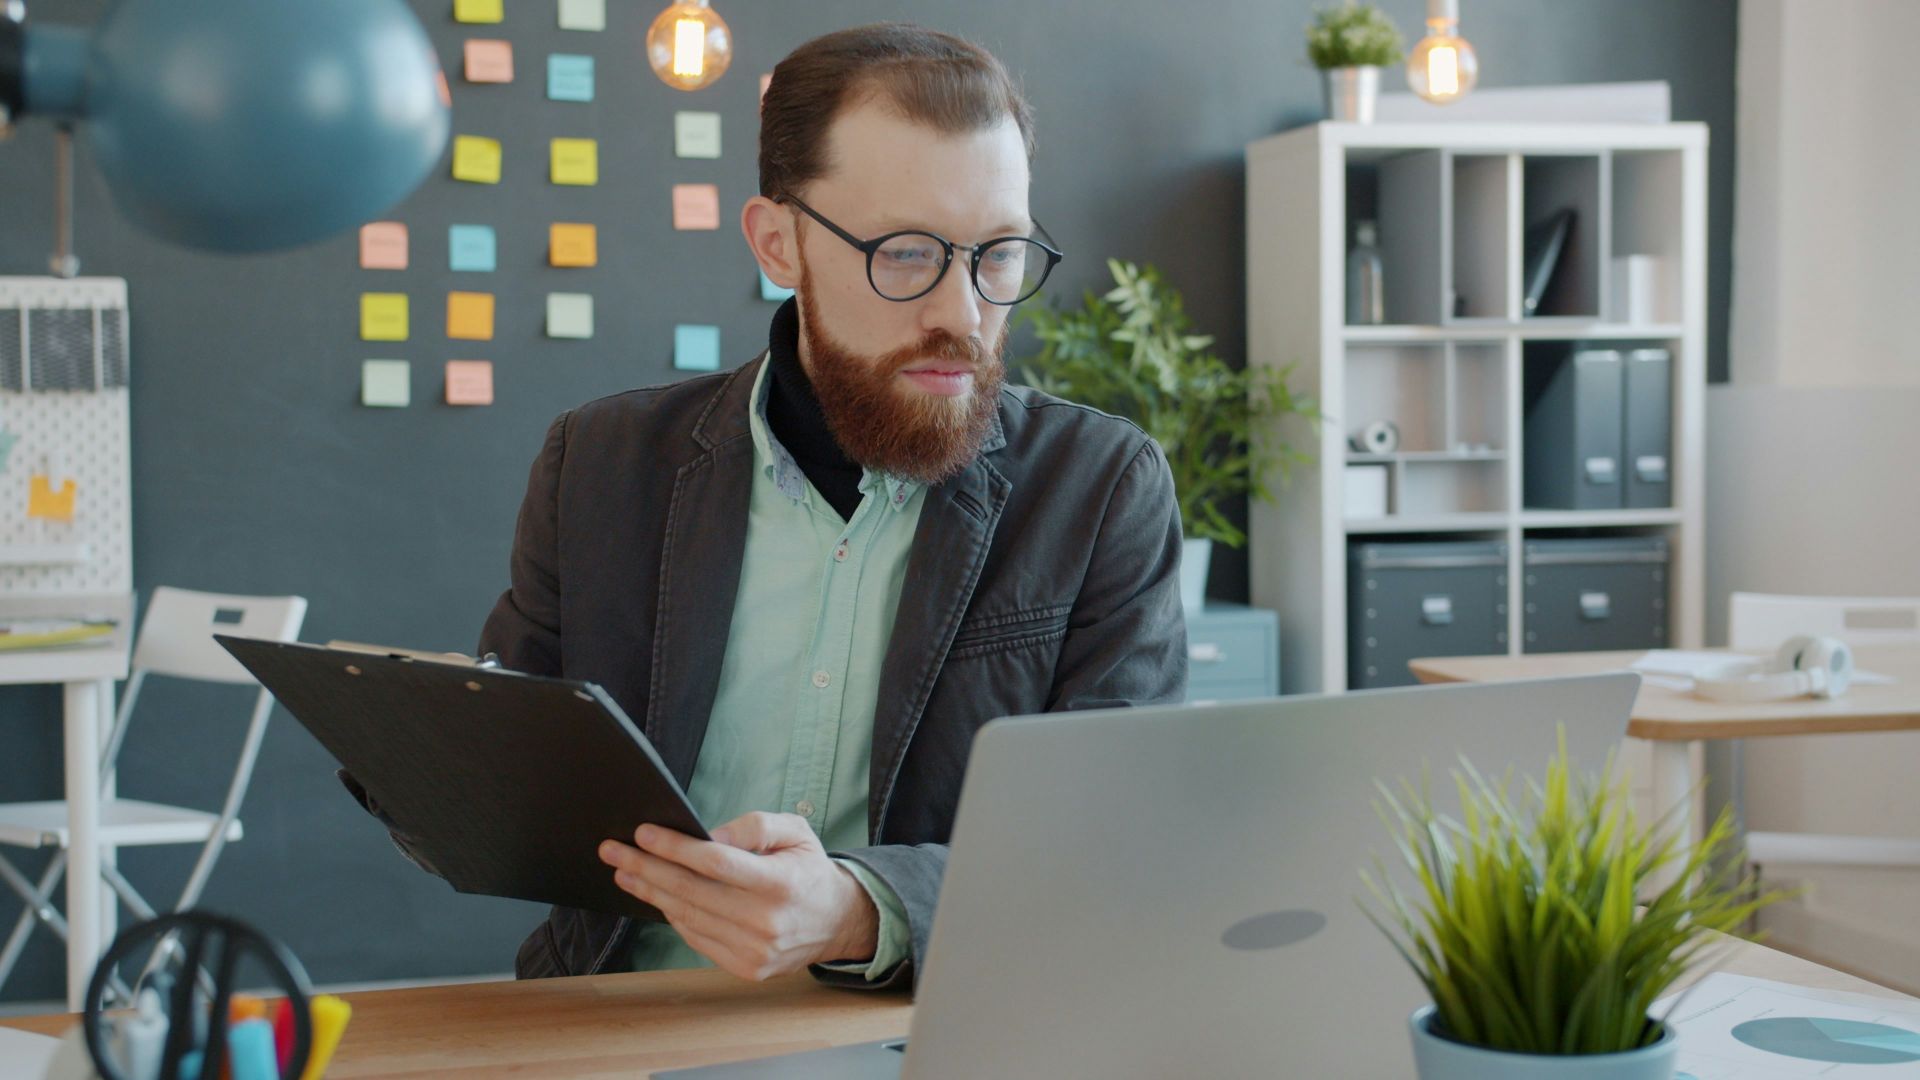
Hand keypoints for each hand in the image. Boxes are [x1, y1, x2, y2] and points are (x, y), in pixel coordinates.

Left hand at [598, 811, 879, 980]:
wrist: (836, 922)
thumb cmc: (808, 870)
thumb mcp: (796, 832)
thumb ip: (754, 826)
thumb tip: (708, 835)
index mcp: (780, 884)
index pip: (715, 862)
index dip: (674, 847)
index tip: (642, 833)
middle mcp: (766, 921)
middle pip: (691, 891)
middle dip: (646, 868)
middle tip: (614, 851)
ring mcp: (754, 950)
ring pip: (688, 917)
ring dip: (651, 893)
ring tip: (625, 872)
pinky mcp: (745, 968)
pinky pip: (696, 938)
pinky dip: (673, 916)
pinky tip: (657, 896)